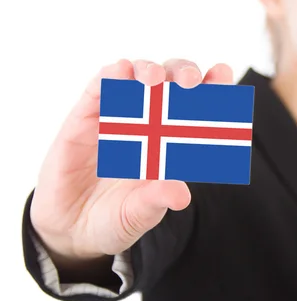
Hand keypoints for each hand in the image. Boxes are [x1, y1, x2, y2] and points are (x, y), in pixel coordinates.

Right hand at [30, 58, 232, 261]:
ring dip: (149, 70)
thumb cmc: (115, 219)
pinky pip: (99, 87)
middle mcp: (150, 122)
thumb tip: (181, 195)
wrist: (70, 230)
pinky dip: (111, 75)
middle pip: (172, 82)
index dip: (213, 88)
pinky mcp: (85, 117)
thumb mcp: (138, 215)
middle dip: (184, 73)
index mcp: (175, 143)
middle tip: (189, 81)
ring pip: (138, 76)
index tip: (223, 73)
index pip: (199, 107)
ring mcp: (119, 116)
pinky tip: (120, 70)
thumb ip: (156, 201)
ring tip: (154, 78)